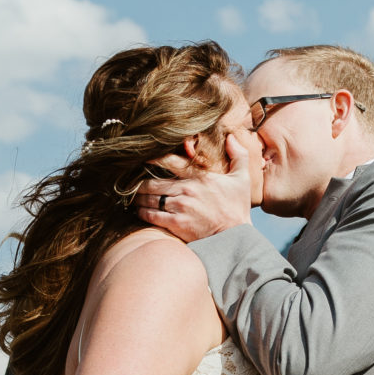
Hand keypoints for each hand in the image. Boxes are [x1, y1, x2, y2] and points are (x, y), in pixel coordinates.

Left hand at [137, 132, 253, 241]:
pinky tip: (139, 211)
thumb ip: (238, 155)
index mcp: (199, 177)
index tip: (143, 157)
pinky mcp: (176, 224)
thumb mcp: (242, 179)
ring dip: (139, 198)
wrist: (235, 237)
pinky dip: (142, 212)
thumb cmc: (237, 207)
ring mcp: (180, 207)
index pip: (171, 161)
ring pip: (150, 199)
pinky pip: (152, 215)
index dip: (153, 158)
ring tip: (133, 197)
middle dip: (140, 183)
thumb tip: (231, 137)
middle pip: (154, 182)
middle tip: (131, 181)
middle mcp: (187, 190)